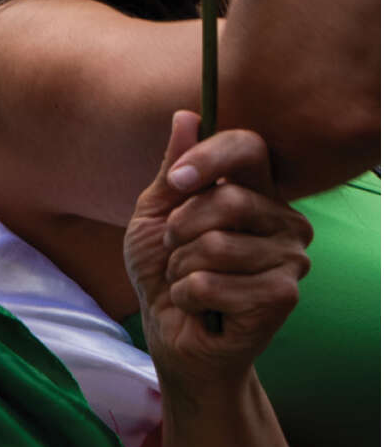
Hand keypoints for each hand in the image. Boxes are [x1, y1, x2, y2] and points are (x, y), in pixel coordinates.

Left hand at [126, 114, 311, 381]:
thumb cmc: (164, 269)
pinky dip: (188, 295)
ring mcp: (290, 258)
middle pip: (228, 198)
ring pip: (216, 245)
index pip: (249, 147)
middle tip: (177, 252)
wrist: (170, 331)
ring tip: (190, 280)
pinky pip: (212, 283)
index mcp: (256, 192)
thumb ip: (174, 170)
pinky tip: (201, 306)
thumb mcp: (156, 214)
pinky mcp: (283, 295)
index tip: (177, 181)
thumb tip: (186, 115)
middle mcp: (284, 220)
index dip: (208, 157)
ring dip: (181, 267)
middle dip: (180, 230)